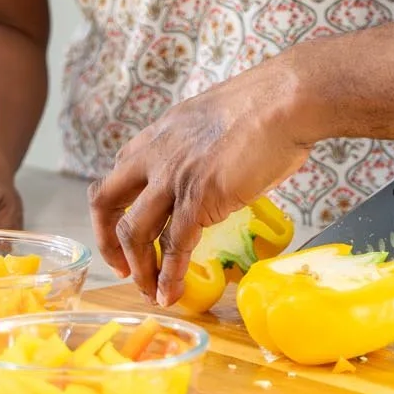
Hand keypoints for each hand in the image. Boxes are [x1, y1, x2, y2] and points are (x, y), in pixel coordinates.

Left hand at [88, 60, 314, 306]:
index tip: (123, 230)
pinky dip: (169, 276)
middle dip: (108, 240)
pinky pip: (174, 246)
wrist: (287, 100)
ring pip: (134, 232)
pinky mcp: (198, 198)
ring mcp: (173, 177)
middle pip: (106, 201)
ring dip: (139, 268)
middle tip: (122, 268)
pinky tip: (171, 293)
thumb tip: (218, 171)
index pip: (119, 172)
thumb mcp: (215, 119)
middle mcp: (156, 155)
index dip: (115, 207)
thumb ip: (202, 147)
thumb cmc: (269, 105)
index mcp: (160, 133)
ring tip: (151, 291)